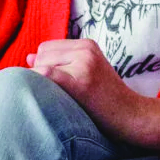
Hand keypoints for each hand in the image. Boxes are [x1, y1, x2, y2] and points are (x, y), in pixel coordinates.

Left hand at [27, 39, 148, 145]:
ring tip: (61, 99)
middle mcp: (85, 49)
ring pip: (41, 67)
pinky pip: (47, 74)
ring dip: (43, 84)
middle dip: (40, 74)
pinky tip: (49, 97)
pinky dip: (40, 84)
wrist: (131, 115)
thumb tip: (28, 57)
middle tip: (58, 94)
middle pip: (42, 56)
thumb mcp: (87, 71)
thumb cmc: (106, 98)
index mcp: (87, 44)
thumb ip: (60, 62)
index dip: (42, 66)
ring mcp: (84, 64)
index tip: (53, 85)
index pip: (46, 48)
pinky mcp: (81, 81)